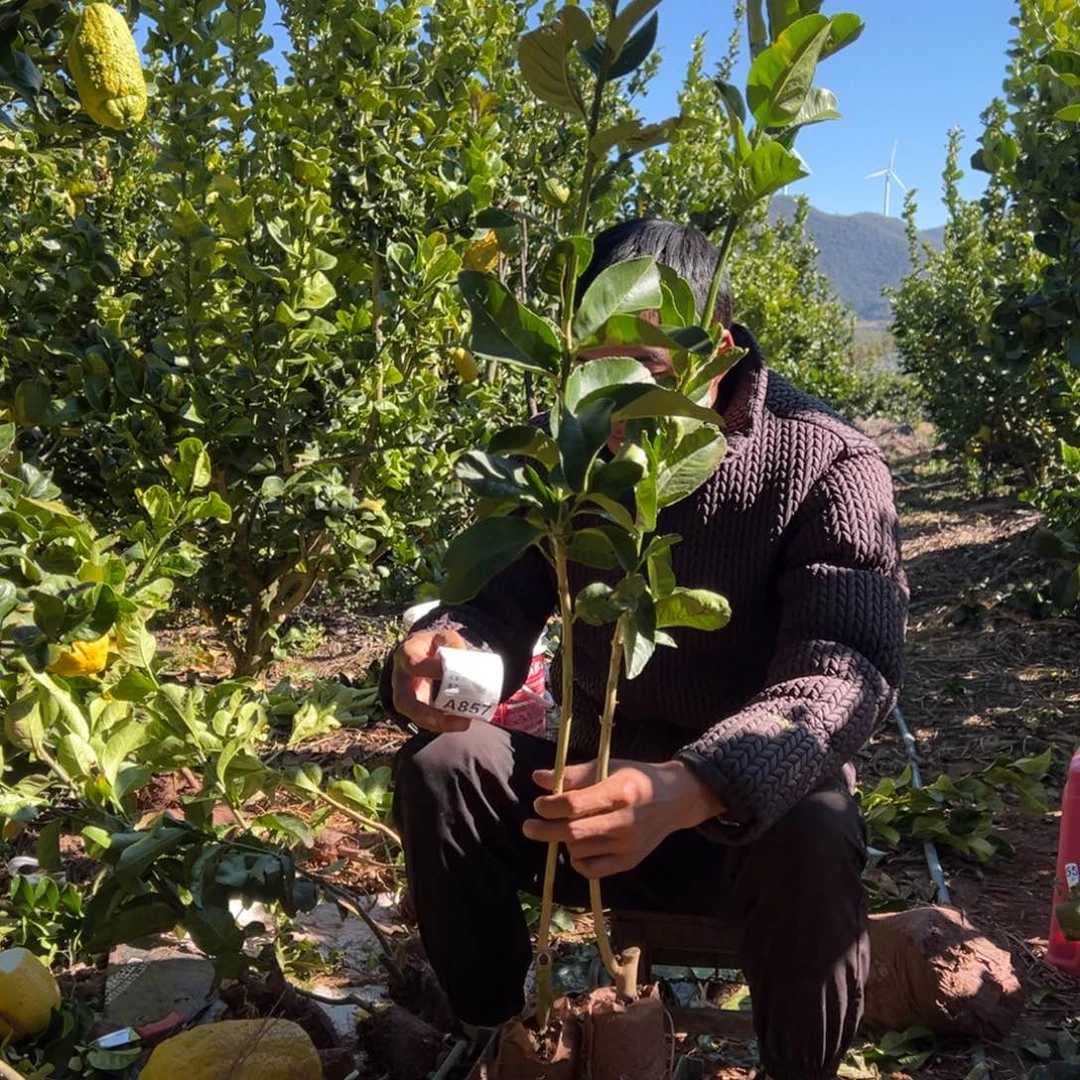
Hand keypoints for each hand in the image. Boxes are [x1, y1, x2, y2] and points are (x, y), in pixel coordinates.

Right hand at [391, 628, 472, 732]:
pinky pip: (427, 722)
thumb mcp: (445, 638)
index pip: (412, 664)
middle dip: (422, 712)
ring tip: (462, 722)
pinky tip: (462, 723)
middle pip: (403, 701)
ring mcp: (407, 696)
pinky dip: (445, 725)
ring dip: (438, 723)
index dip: (429, 670)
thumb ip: (454, 646)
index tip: (447, 674)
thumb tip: (465, 666)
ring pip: (415, 717)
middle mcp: (401, 679)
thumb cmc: (436, 645)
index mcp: (406, 654)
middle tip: (441, 718)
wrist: (427, 653)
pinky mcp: (418, 709)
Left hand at [522, 758, 724, 878]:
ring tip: (568, 827)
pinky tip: (578, 846)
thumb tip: (538, 777)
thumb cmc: (635, 779)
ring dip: (565, 840)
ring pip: (579, 850)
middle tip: (529, 826)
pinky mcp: (629, 862)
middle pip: (573, 832)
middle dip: (544, 830)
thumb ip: (572, 774)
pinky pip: (591, 870)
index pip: (575, 804)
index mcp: (620, 792)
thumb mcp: (607, 766)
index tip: (538, 804)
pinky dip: (577, 860)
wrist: (674, 800)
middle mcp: (625, 821)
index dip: (550, 805)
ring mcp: (628, 845)